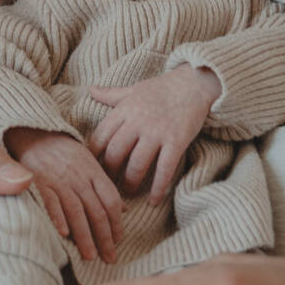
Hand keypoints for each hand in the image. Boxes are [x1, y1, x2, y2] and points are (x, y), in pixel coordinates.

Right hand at [7, 127, 122, 262]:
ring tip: (90, 256)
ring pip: (76, 211)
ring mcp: (58, 179)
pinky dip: (58, 217)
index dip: (116, 223)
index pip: (111, 200)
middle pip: (96, 210)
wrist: (33, 131)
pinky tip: (63, 234)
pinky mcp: (38, 181)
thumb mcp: (89, 163)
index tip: (118, 241)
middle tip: (109, 259)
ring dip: (84, 236)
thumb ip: (104, 187)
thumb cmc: (63, 152)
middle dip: (104, 237)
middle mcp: (78, 176)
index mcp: (93, 171)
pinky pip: (50, 201)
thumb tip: (124, 210)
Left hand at [86, 66, 217, 200]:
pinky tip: (155, 200)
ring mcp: (157, 132)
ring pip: (137, 164)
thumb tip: (90, 90)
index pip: (100, 137)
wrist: (194, 83)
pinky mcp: (176, 141)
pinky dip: (158, 188)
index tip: (92, 168)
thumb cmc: (161, 88)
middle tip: (110, 184)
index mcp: (124, 110)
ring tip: (130, 192)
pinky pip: (164, 169)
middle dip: (110, 173)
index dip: (93, 156)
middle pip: (116, 153)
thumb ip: (111, 94)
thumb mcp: (133, 90)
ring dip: (131, 183)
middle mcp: (137, 121)